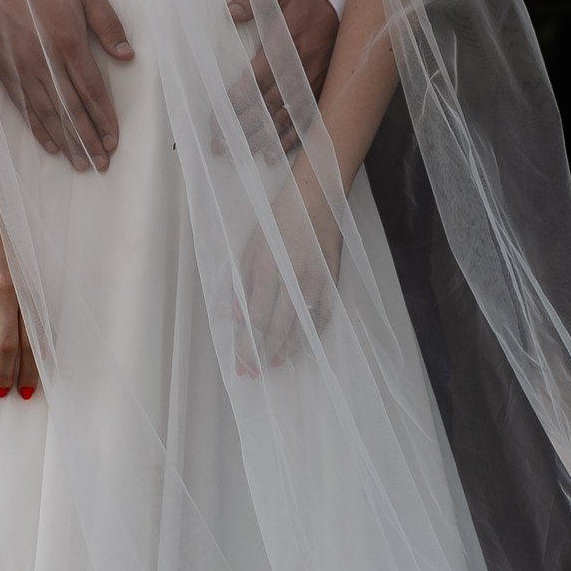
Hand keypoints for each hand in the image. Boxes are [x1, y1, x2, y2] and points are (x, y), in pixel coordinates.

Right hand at [0, 0, 132, 169]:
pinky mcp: (6, 72)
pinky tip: (51, 145)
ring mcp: (23, 69)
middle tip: (101, 163)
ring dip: (66, 141)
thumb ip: (109, 24)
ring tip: (80, 163)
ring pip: (47, 114)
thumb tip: (127, 56)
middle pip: (71, 109)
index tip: (114, 139)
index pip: (91, 90)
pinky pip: (24, 107)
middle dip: (88, 139)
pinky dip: (38, 129)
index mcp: (69, 41)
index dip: (104, 118)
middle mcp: (45, 61)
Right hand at [0, 195, 38, 396]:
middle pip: (8, 345)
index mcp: (26, 292)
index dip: (30, 368)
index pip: (31, 339)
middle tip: (3, 392)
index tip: (27, 389)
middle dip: (6, 373)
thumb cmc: (2, 245)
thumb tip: (31, 339)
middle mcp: (8, 293)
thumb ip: (25, 302)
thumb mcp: (22, 272)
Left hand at [220, 0, 337, 162]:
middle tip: (220, 145)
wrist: (341, 6)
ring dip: (264, 136)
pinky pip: (306, 117)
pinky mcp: (321, 89)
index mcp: (285, 43)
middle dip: (244, 125)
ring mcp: (312, 81)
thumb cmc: (302, 0)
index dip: (238, 99)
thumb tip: (230, 12)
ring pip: (286, 114)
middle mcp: (298, 67)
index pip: (257, 77)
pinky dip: (291, 137)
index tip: (218, 117)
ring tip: (243, 153)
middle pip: (268, 102)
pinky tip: (275, 154)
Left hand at [232, 164, 344, 375]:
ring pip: (301, 327)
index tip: (241, 363)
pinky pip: (324, 316)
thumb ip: (242, 283)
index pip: (256, 320)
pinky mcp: (332, 281)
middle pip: (276, 329)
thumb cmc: (277, 218)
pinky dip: (312, 335)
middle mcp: (292, 280)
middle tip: (254, 374)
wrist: (316, 197)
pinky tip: (301, 347)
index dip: (247, 346)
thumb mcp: (250, 246)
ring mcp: (316, 282)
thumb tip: (238, 318)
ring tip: (274, 365)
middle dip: (263, 355)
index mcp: (267, 269)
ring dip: (286, 351)